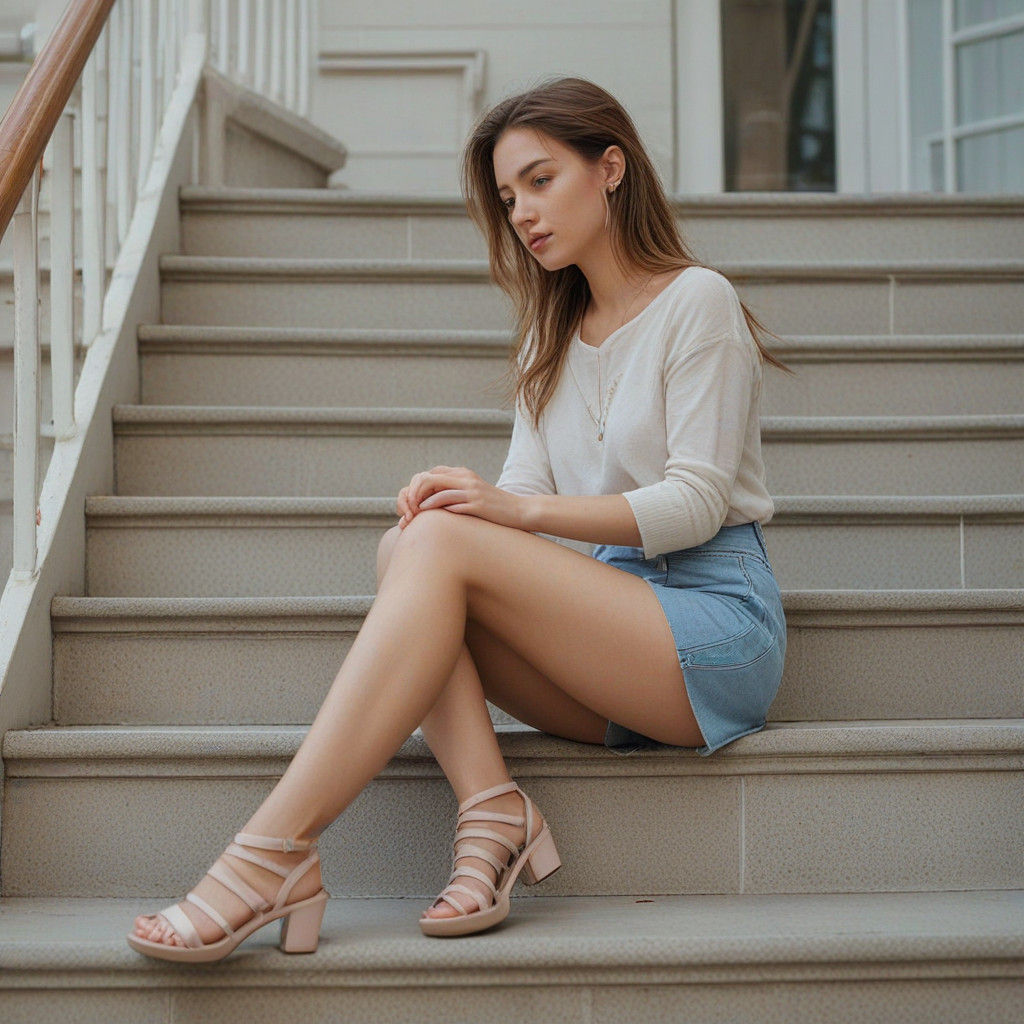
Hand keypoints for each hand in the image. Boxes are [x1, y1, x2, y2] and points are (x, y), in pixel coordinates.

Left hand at [396, 465, 524, 530]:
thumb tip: (432, 498)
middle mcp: (465, 478)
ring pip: (438, 491)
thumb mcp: (472, 493)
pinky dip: (437, 510)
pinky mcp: (477, 504)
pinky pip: (452, 504)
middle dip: (414, 493)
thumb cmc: (494, 506)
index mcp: (463, 473)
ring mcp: (471, 490)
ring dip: (423, 504)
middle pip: (429, 478)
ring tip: (416, 515)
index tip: (412, 502)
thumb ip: (454, 491)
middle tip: (410, 509)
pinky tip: (432, 518)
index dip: (417, 486)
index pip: (431, 473)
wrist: (519, 510)